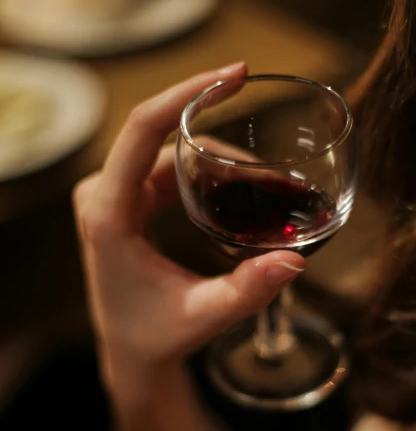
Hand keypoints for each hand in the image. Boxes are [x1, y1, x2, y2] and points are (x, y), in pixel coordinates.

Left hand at [74, 63, 304, 379]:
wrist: (132, 356)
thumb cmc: (156, 338)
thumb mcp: (203, 315)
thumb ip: (247, 290)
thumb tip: (296, 260)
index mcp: (110, 214)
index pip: (141, 130)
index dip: (187, 92)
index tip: (234, 75)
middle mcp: (103, 197)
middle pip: (165, 140)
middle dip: (222, 140)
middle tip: (275, 164)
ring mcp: (112, 198)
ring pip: (170, 154)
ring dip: (218, 162)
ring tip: (268, 185)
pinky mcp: (126, 204)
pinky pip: (167, 170)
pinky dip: (205, 174)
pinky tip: (239, 188)